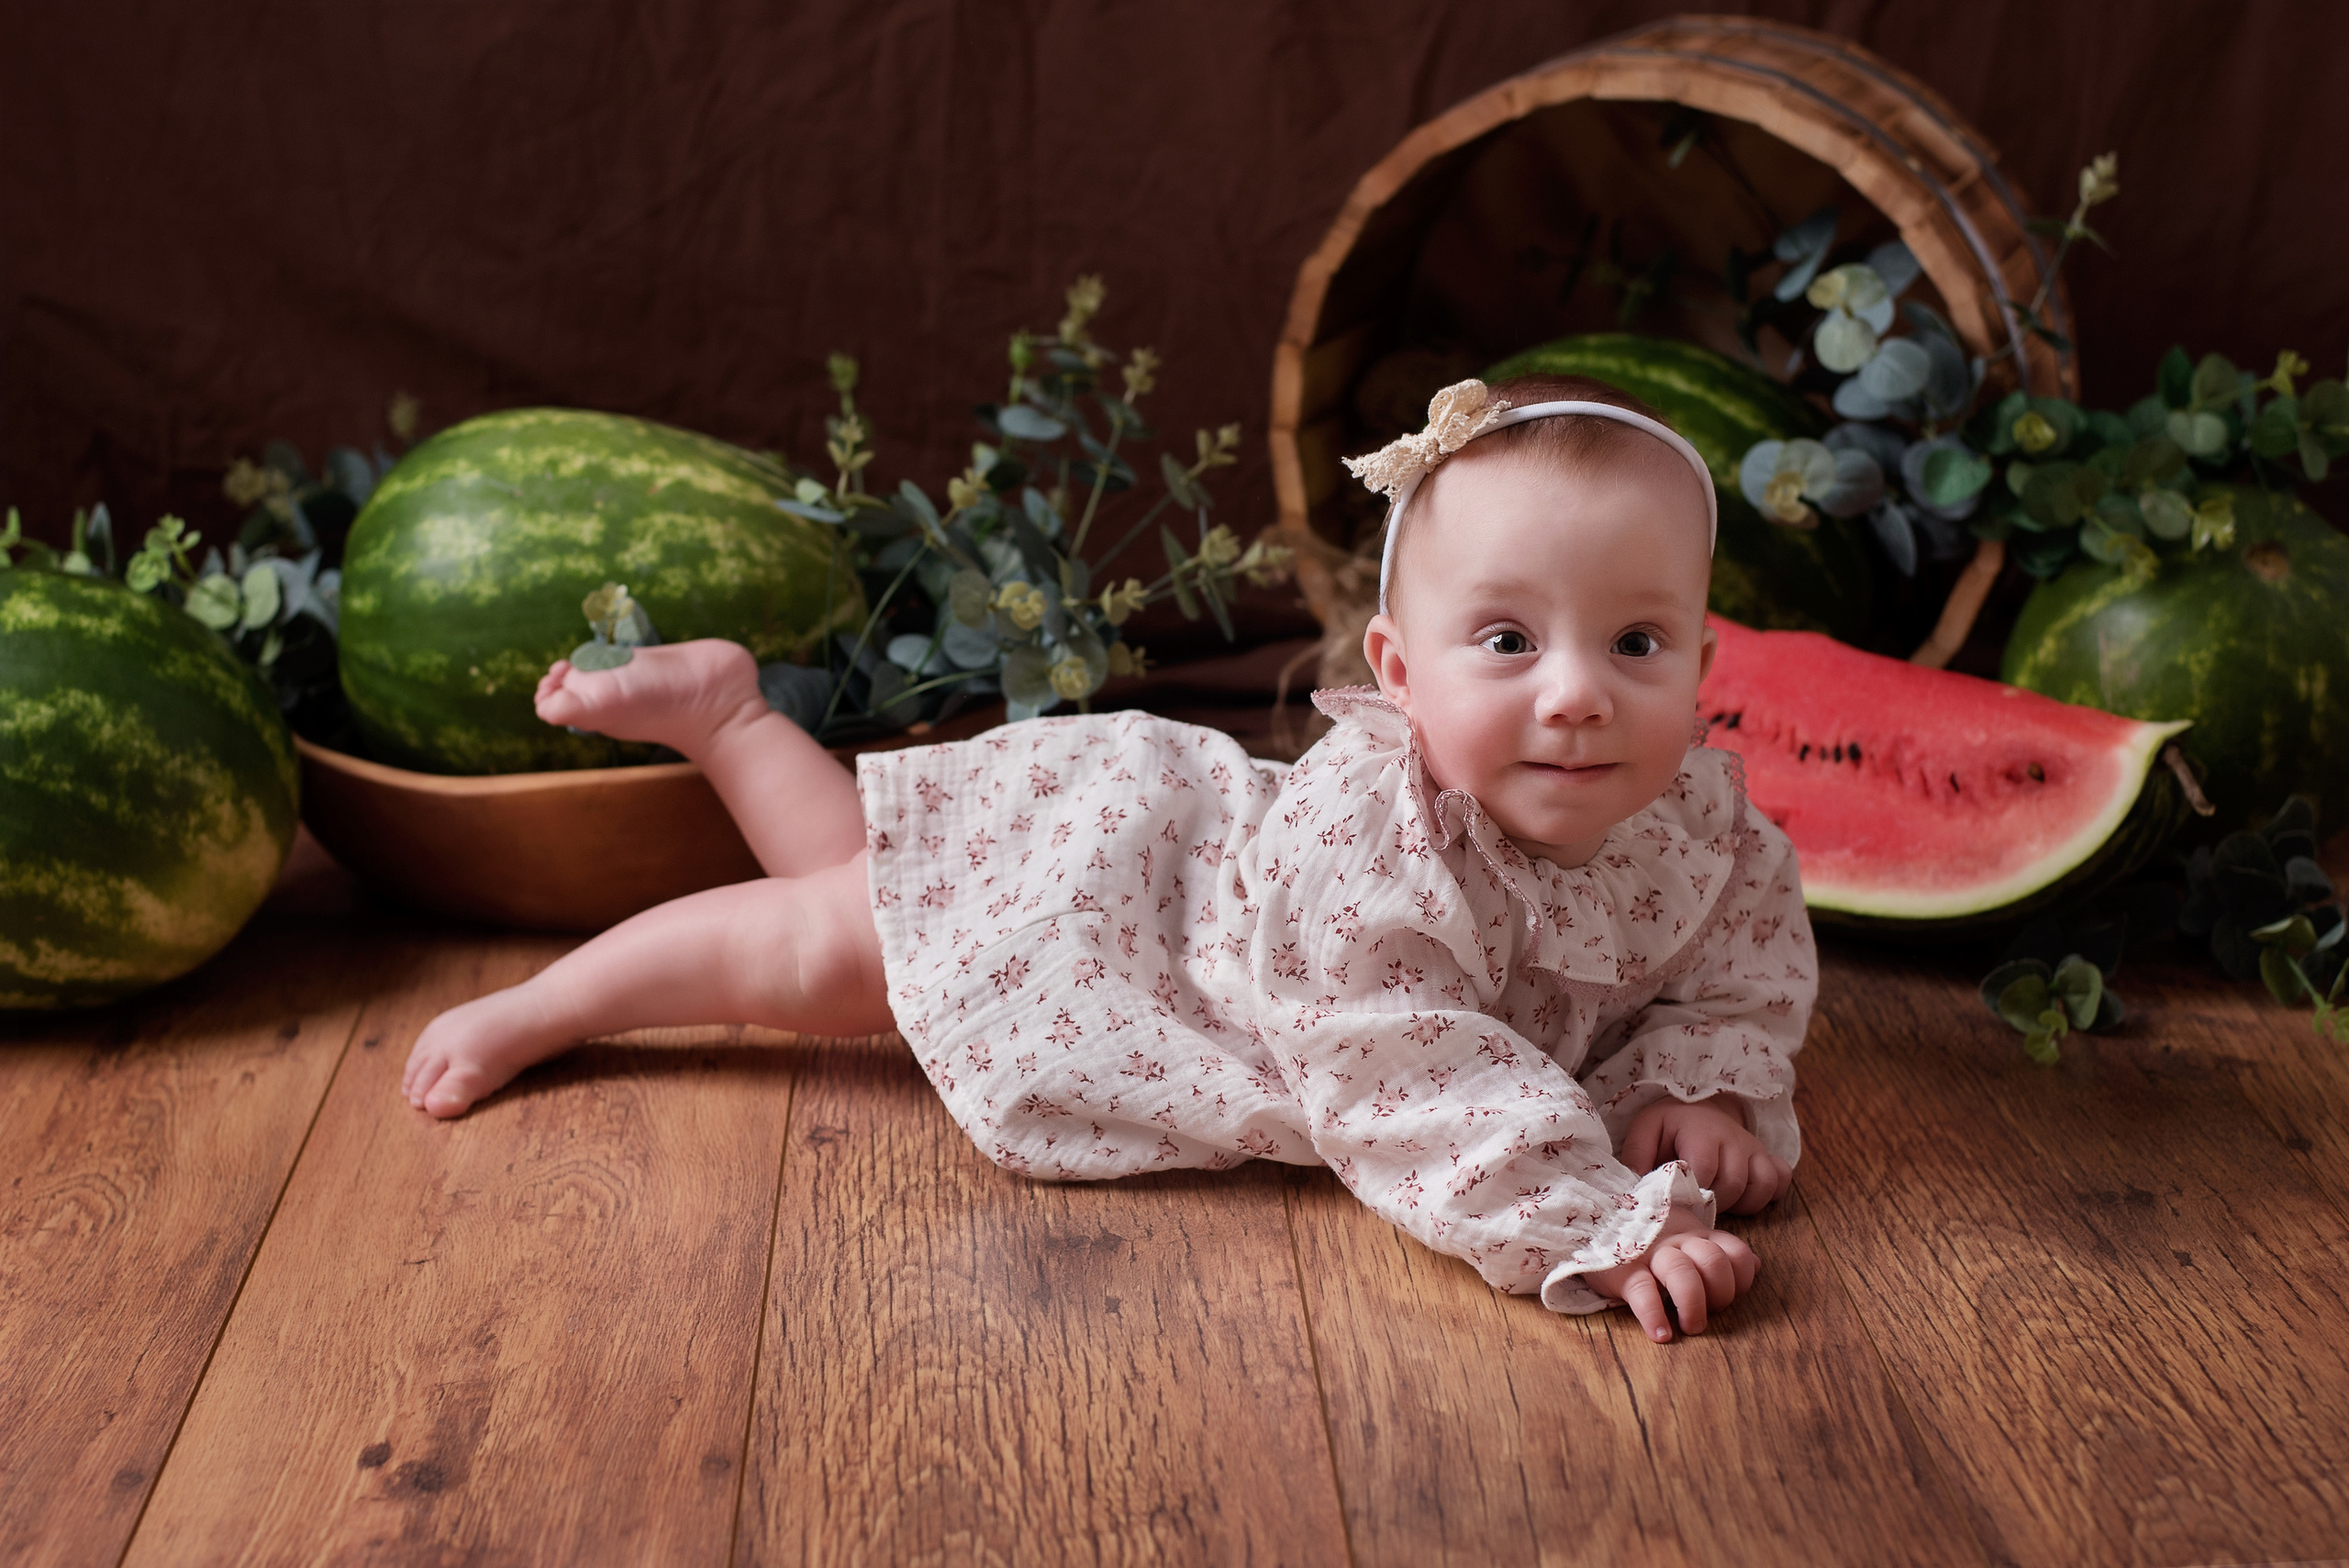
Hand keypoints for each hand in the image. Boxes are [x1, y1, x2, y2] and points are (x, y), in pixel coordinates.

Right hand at [1584, 1205, 1758, 1341]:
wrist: (1595, 1222)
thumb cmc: (1650, 1239)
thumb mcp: (1687, 1236)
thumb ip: (1719, 1249)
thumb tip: (1753, 1266)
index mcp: (1697, 1236)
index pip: (1735, 1252)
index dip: (1741, 1278)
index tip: (1731, 1296)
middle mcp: (1678, 1242)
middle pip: (1713, 1261)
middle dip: (1719, 1293)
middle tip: (1707, 1314)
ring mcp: (1650, 1255)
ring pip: (1682, 1273)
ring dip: (1693, 1305)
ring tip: (1690, 1328)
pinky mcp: (1623, 1272)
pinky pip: (1642, 1293)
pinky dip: (1654, 1317)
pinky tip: (1661, 1335)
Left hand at [1622, 1096, 1791, 1213]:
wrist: (1701, 1106)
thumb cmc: (1671, 1124)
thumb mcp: (1646, 1129)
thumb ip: (1636, 1156)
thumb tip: (1634, 1190)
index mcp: (1701, 1130)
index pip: (1704, 1169)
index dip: (1691, 1192)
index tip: (1679, 1200)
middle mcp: (1733, 1137)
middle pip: (1733, 1183)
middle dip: (1713, 1202)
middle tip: (1695, 1203)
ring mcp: (1754, 1147)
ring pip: (1761, 1185)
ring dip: (1741, 1202)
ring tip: (1718, 1201)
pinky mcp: (1767, 1157)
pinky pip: (1779, 1181)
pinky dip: (1766, 1195)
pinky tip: (1744, 1197)